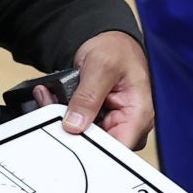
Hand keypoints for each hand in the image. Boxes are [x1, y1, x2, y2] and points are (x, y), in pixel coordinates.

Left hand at [53, 30, 153, 148]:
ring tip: (53, 97)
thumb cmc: (118, 50)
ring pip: (83, 137)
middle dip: (70, 128)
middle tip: (53, 105)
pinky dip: (63, 114)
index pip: (118, 150)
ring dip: (64, 119)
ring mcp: (113, 124)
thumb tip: (75, 124)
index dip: (92, 148)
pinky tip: (55, 99)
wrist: (112, 43)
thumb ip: (88, 97)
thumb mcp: (102, 67)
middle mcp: (129, 125)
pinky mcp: (99, 121)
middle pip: (97, 146)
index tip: (70, 134)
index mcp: (139, 115)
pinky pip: (78, 127)